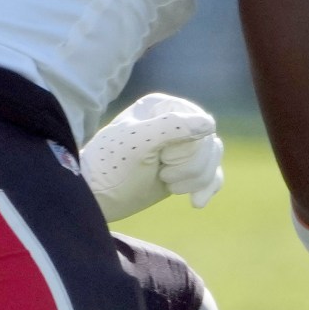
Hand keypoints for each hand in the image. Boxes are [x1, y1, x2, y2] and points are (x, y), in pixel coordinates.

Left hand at [82, 93, 224, 221]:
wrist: (96, 197)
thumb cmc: (110, 166)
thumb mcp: (137, 143)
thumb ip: (172, 127)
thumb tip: (209, 123)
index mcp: (162, 107)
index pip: (200, 123)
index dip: (189, 147)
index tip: (163, 159)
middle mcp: (174, 122)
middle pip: (210, 143)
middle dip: (192, 167)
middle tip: (162, 174)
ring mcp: (180, 147)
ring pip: (212, 160)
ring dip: (195, 179)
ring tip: (167, 184)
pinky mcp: (183, 169)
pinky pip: (211, 174)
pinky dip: (207, 188)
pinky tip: (196, 202)